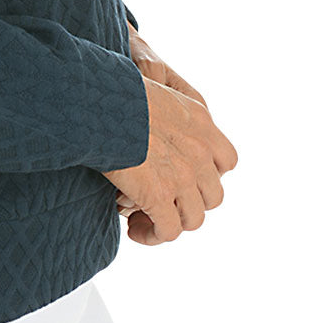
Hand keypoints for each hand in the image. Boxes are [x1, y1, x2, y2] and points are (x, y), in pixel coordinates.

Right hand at [105, 22, 237, 245]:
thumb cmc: (112, 89)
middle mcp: (199, 151)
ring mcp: (182, 176)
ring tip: (145, 220)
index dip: (207, 175)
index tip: (182, 178)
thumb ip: (164, 111)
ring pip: (193, 218)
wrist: (96, 100)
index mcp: (199, 121)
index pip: (225, 161)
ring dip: (171, 223)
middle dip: (189, 202)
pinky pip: (167, 231)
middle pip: (213, 195)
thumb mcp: (152, 87)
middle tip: (162, 201)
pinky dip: (152, 235)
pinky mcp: (158, 196)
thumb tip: (150, 123)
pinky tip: (135, 230)